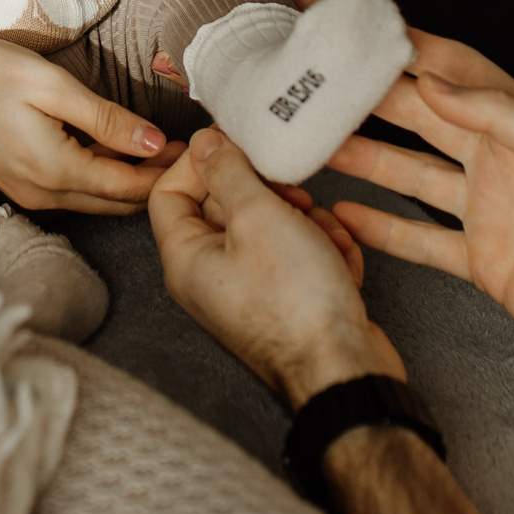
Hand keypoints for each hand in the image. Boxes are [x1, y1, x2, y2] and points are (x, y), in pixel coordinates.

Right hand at [0, 24, 180, 213]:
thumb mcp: (49, 87)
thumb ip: (105, 119)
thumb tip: (157, 144)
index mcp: (57, 172)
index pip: (133, 188)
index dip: (173, 174)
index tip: (206, 151)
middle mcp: (45, 196)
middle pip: (120, 202)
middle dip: (161, 185)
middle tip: (198, 153)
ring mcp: (29, 195)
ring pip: (98, 200)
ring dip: (134, 182)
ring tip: (170, 152)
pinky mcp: (18, 186)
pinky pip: (75, 192)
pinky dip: (105, 178)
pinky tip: (120, 151)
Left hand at [150, 128, 404, 406]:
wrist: (345, 371)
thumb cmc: (297, 307)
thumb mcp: (258, 218)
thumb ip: (228, 172)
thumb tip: (205, 142)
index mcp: (186, 259)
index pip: (168, 193)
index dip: (200, 163)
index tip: (237, 144)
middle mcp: (210, 277)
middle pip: (226, 206)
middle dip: (269, 193)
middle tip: (294, 195)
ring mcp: (249, 290)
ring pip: (271, 226)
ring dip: (306, 222)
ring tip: (324, 238)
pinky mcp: (287, 299)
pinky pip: (298, 254)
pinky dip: (322, 250)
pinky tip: (340, 261)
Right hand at [326, 30, 513, 382]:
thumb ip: (498, 114)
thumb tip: (432, 81)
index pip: (457, 70)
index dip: (412, 49)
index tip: (363, 33)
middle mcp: (501, 163)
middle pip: (422, 120)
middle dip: (371, 101)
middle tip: (320, 88)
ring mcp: (490, 212)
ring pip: (411, 177)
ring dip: (365, 160)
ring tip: (315, 146)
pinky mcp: (485, 262)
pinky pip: (420, 240)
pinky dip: (381, 229)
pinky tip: (346, 215)